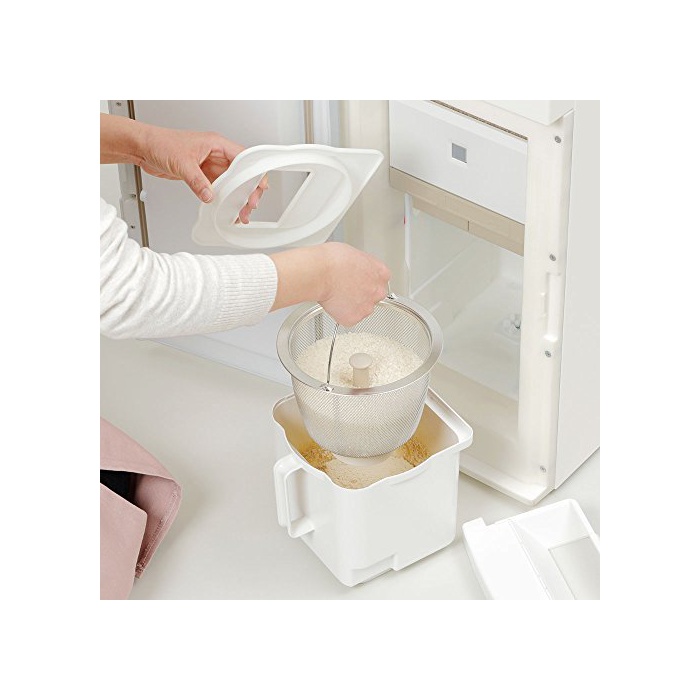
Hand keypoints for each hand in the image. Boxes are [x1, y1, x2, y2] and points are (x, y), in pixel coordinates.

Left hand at [100, 114, 265, 222]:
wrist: (143, 147)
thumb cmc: (160, 143)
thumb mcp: (182, 164)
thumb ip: (198, 182)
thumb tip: (210, 196)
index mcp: (217, 144)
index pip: (244, 158)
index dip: (254, 173)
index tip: (259, 187)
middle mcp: (216, 154)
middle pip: (241, 173)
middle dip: (248, 191)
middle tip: (249, 205)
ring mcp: (211, 165)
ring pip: (232, 183)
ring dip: (237, 198)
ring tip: (240, 213)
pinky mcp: (203, 175)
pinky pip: (219, 189)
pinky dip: (224, 200)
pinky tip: (226, 209)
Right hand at [270, 242, 390, 326]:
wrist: (321, 273)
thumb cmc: (332, 260)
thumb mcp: (355, 255)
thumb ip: (361, 267)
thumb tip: (356, 270)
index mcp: (381, 273)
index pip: (380, 281)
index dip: (366, 281)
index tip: (359, 282)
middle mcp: (378, 291)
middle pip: (374, 297)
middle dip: (362, 295)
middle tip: (347, 290)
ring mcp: (367, 307)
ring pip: (361, 309)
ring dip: (352, 305)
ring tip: (337, 295)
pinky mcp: (354, 318)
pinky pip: (349, 319)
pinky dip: (341, 314)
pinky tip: (333, 303)